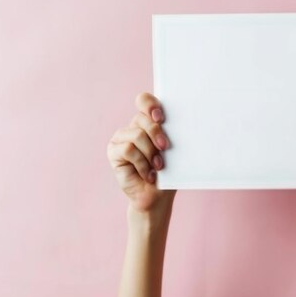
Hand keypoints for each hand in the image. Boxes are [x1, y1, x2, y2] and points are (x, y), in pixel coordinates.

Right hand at [107, 92, 174, 213]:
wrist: (158, 196)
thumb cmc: (169, 172)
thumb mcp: (173, 150)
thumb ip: (170, 133)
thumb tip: (182, 121)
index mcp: (149, 121)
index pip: (144, 100)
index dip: (150, 104)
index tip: (161, 117)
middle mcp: (133, 127)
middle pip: (142, 118)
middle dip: (156, 133)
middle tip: (165, 147)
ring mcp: (121, 138)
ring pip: (137, 135)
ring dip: (151, 153)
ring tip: (158, 167)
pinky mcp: (113, 152)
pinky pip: (128, 150)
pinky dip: (142, 163)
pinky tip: (149, 174)